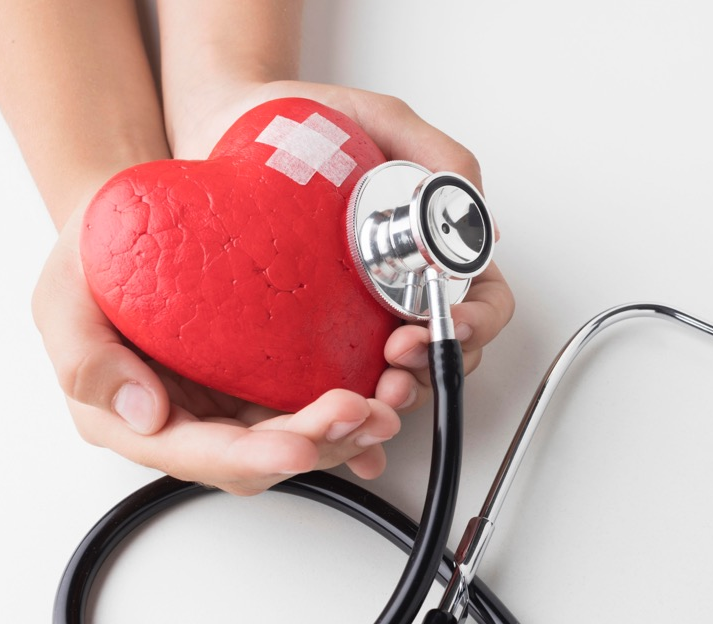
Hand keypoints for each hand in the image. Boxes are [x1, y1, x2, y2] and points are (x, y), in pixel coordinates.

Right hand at [32, 204, 399, 495]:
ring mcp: (233, 400)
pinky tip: (387, 390)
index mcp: (136, 418)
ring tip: (388, 404)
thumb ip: (84, 358)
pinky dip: (355, 404)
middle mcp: (192, 420)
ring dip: (348, 432)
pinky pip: (315, 400)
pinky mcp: (267, 376)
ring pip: (298, 436)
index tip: (297, 446)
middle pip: (261, 454)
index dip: (251, 456)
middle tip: (362, 414)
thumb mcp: (63, 296)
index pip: (198, 453)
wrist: (129, 221)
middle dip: (317, 444)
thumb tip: (143, 413)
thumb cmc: (92, 258)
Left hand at [168, 80, 515, 413]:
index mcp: (433, 248)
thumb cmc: (308, 123)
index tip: (452, 320)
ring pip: (404, 376)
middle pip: (450, 349)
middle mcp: (403, 287)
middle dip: (435, 367)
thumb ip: (438, 154)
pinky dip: (356, 407)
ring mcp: (360, 316)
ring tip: (377, 391)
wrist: (227, 131)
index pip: (484, 299)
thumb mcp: (382, 121)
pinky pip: (347, 382)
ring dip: (401, 392)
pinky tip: (346, 412)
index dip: (479, 319)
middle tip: (401, 361)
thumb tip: (482, 215)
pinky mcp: (315, 336)